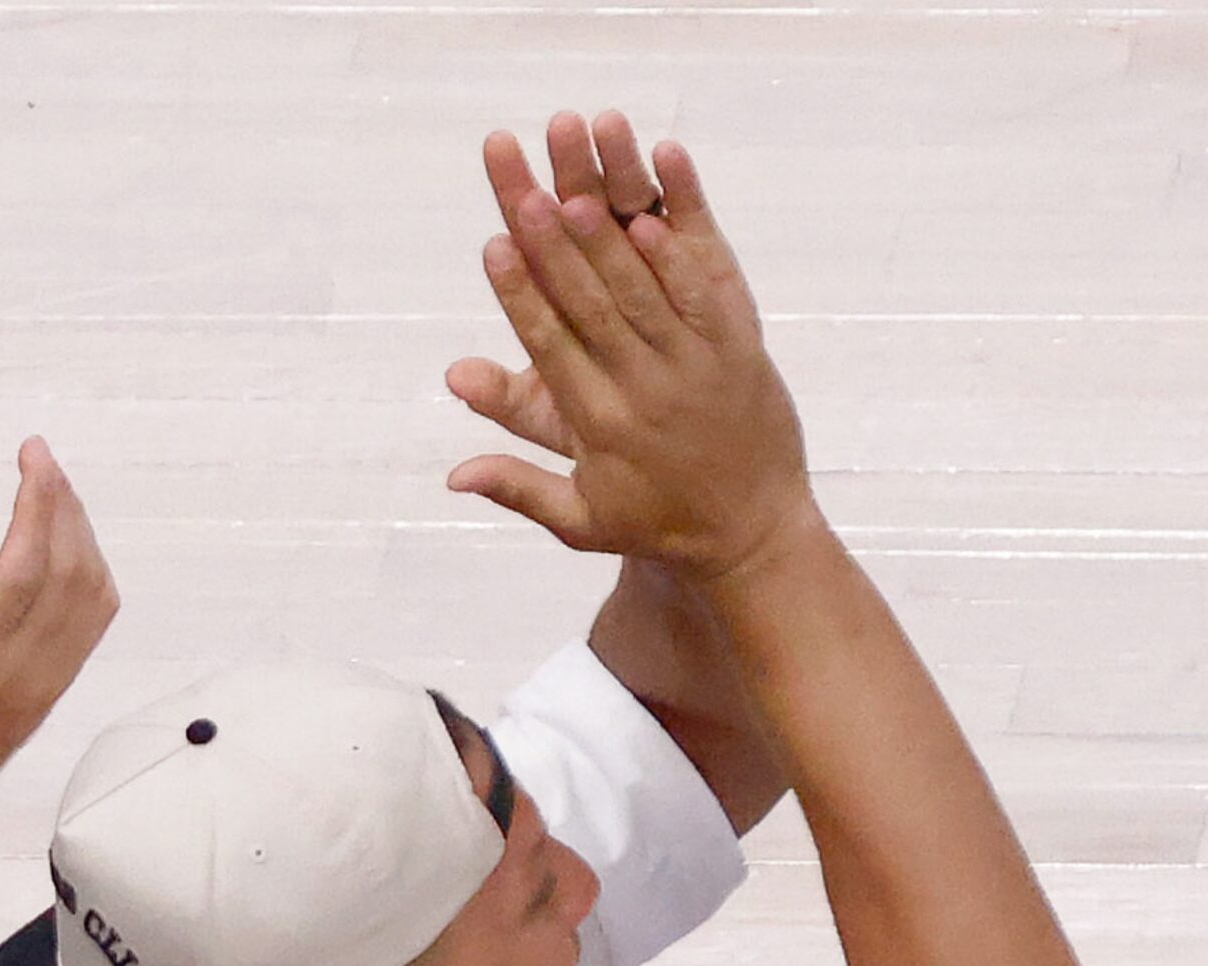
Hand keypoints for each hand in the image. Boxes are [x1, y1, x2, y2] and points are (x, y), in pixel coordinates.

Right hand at [0, 438, 115, 823]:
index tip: (33, 456)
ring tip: (53, 489)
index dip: (37, 507)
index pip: (23, 570)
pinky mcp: (58, 682)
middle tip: (41, 457)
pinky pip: (96, 617)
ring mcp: (47, 676)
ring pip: (92, 590)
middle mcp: (19, 665)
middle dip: (62, 502)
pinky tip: (70, 540)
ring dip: (81, 531)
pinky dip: (93, 568)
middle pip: (69, 569)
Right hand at [446, 124, 818, 579]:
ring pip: (643, 289)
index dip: (520, 294)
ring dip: (608, 234)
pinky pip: (704, 291)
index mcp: (598, 424)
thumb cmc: (658, 524)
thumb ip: (518, 488)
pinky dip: (678, 252)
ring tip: (577, 184)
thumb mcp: (580, 521)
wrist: (753, 538)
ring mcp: (693, 365)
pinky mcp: (738, 350)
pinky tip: (651, 213)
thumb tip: (453, 476)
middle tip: (525, 189)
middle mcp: (642, 388)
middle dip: (554, 244)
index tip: (492, 245)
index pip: (550, 346)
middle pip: (590, 304)